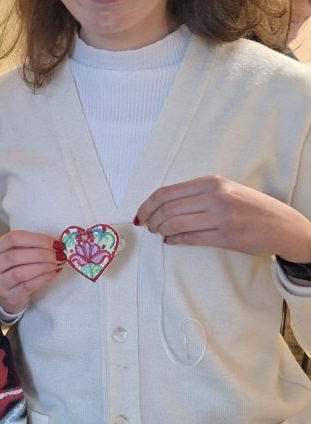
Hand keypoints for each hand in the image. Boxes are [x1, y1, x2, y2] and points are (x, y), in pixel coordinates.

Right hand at [0, 231, 63, 314]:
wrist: (7, 293)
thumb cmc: (12, 267)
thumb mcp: (12, 253)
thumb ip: (28, 245)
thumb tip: (55, 244)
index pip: (12, 239)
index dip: (36, 239)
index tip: (54, 242)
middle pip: (15, 256)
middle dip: (41, 254)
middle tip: (58, 254)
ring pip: (21, 273)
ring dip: (43, 266)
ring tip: (58, 263)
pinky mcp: (9, 297)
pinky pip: (28, 286)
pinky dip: (43, 278)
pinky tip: (54, 273)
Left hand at [135, 176, 310, 259]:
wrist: (283, 225)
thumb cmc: (251, 207)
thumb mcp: (226, 190)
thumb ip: (197, 194)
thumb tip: (162, 205)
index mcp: (212, 182)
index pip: (166, 192)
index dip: (147, 205)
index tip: (141, 214)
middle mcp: (215, 196)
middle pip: (167, 209)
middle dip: (151, 220)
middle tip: (148, 226)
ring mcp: (221, 217)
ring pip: (174, 224)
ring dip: (161, 230)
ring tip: (159, 233)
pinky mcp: (226, 237)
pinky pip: (189, 239)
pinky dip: (174, 240)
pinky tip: (170, 241)